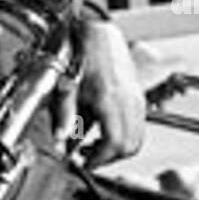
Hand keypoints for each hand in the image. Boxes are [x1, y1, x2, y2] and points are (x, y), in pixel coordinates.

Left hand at [57, 19, 146, 166]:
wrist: (99, 35)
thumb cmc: (82, 56)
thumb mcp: (66, 87)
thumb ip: (64, 116)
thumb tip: (60, 140)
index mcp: (110, 99)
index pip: (114, 143)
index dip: (99, 160)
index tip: (83, 164)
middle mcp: (129, 101)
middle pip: (129, 146)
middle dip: (107, 158)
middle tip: (86, 159)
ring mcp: (137, 100)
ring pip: (137, 139)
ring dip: (116, 150)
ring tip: (92, 148)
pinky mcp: (139, 98)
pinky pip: (138, 127)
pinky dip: (124, 138)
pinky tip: (103, 134)